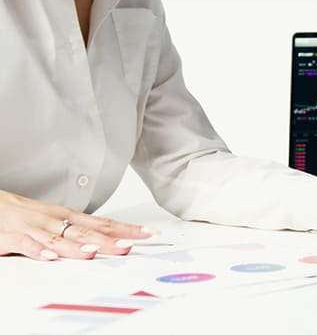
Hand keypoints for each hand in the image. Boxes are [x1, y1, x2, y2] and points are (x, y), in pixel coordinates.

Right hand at [0, 190, 153, 260]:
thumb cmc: (23, 214)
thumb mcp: (55, 220)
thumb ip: (77, 232)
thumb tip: (106, 241)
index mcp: (67, 216)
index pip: (103, 222)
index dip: (126, 228)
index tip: (148, 233)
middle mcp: (54, 220)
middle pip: (86, 231)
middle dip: (108, 240)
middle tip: (128, 246)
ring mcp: (34, 228)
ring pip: (58, 238)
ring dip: (77, 246)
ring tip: (94, 253)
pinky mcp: (12, 237)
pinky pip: (26, 244)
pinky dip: (38, 251)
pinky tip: (50, 257)